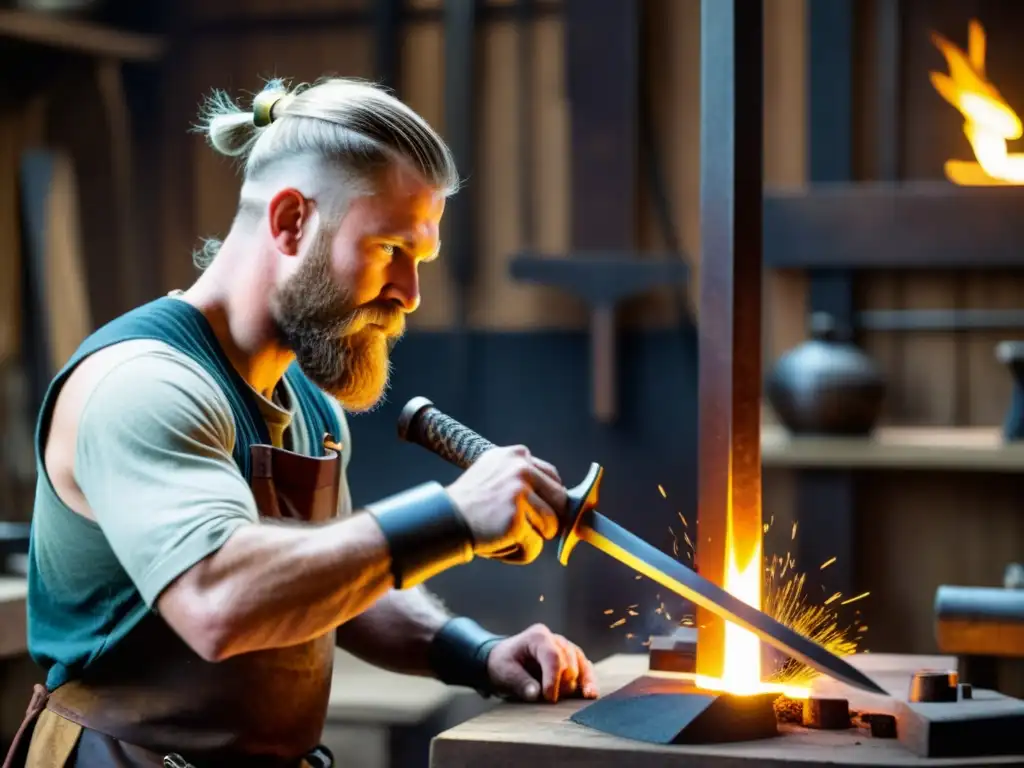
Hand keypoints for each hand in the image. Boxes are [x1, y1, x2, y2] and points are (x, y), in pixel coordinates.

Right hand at [445, 445, 566, 564]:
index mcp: (517, 455)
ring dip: (532, 537)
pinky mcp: (517, 519)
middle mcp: (521, 468)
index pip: (554, 478)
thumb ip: (524, 479)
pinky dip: (519, 552)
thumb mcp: (496, 474)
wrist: (444, 520)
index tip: (536, 512)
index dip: (548, 500)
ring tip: (504, 533)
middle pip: (560, 501)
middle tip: (523, 527)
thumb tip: (561, 500)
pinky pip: (535, 547)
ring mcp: (520, 493)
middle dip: (548, 519)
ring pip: (550, 526)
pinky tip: (499, 543)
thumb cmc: (470, 503)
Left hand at [486, 624, 598, 702]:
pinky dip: (589, 682)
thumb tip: (536, 694)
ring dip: (576, 684)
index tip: (549, 698)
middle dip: (562, 683)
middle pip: (568, 662)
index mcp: (538, 636)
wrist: (506, 661)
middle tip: (548, 700)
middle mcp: (556, 639)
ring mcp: (567, 648)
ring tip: (572, 699)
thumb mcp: (504, 672)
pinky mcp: (574, 660)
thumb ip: (520, 682)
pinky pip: (586, 669)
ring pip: (581, 665)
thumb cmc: (504, 664)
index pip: (553, 656)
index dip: (553, 679)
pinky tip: (590, 695)